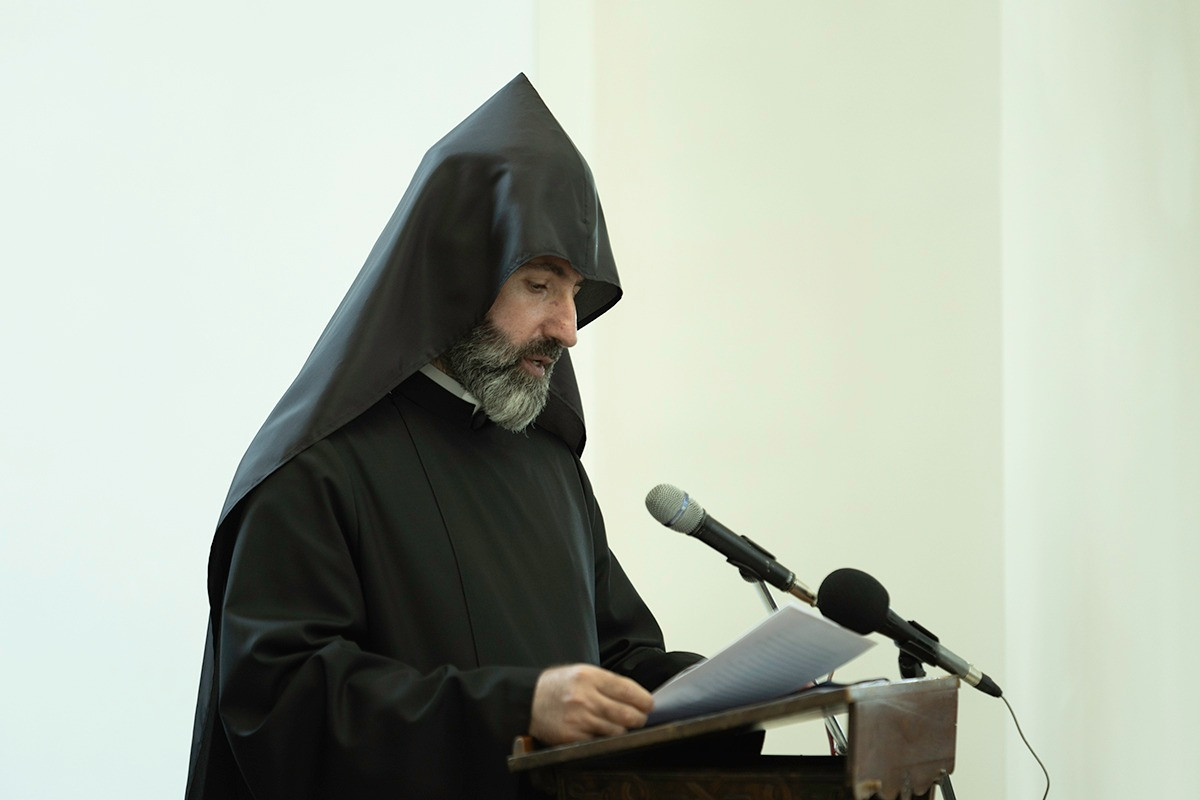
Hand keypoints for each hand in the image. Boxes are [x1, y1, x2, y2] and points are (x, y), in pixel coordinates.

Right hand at [529, 664, 653, 744]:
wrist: (527, 701)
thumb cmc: (557, 685)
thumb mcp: (581, 672)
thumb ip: (607, 683)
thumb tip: (636, 697)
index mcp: (589, 676)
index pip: (629, 690)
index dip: (644, 700)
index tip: (649, 705)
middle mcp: (585, 697)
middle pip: (628, 714)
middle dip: (638, 718)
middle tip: (638, 718)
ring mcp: (579, 719)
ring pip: (617, 731)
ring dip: (622, 730)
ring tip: (617, 725)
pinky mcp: (572, 737)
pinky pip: (600, 742)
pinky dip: (605, 739)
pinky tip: (600, 732)